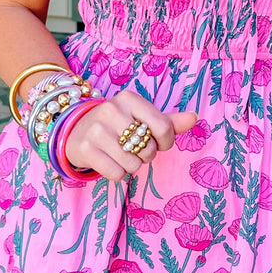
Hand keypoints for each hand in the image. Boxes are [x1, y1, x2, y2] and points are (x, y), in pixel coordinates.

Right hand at [63, 91, 197, 181]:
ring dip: (131, 166)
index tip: (158, 143)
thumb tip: (195, 118)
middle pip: (149, 149)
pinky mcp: (86, 149)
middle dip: (146, 155)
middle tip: (133, 148)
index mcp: (129, 99)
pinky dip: (117, 173)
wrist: (76, 130)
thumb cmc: (117, 125)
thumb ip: (169, 121)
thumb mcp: (142, 118)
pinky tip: (109, 161)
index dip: (166, 142)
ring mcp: (96, 130)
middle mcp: (111, 110)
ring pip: (133, 164)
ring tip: (120, 154)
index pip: (164, 127)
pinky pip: (116, 174)